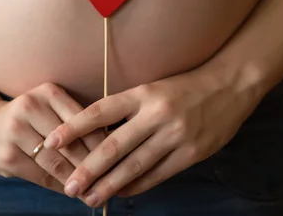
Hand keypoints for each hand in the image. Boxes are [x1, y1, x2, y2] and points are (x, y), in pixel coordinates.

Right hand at [0, 82, 105, 194]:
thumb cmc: (24, 120)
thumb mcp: (46, 109)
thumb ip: (73, 122)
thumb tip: (110, 148)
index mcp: (48, 91)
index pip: (86, 121)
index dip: (105, 144)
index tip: (121, 160)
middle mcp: (31, 106)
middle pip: (73, 142)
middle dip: (95, 166)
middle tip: (113, 183)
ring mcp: (16, 129)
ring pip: (58, 161)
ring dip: (78, 180)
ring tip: (95, 192)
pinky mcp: (6, 154)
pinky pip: (41, 175)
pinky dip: (59, 186)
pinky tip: (71, 192)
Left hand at [43, 60, 264, 206]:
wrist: (230, 85)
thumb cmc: (185, 86)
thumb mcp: (153, 88)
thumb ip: (129, 109)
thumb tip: (98, 134)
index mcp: (143, 93)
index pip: (100, 112)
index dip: (74, 128)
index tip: (52, 141)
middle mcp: (156, 114)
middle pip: (114, 146)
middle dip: (88, 168)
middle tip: (69, 186)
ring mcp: (175, 135)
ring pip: (134, 166)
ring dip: (109, 185)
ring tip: (90, 198)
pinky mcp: (191, 153)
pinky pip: (158, 175)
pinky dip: (137, 186)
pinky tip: (121, 194)